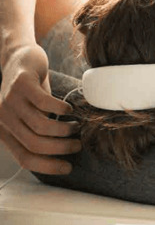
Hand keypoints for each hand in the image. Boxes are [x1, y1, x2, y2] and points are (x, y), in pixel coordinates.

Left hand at [0, 44, 80, 174]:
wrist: (20, 57)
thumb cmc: (31, 90)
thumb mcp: (32, 115)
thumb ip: (39, 132)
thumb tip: (64, 152)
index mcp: (5, 131)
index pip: (25, 158)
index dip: (48, 166)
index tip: (69, 167)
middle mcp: (4, 118)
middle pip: (34, 144)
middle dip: (61, 148)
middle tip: (78, 145)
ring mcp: (11, 100)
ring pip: (40, 126)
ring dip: (64, 130)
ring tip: (77, 126)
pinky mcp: (22, 84)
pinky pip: (45, 103)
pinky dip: (62, 109)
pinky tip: (70, 109)